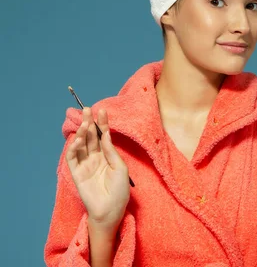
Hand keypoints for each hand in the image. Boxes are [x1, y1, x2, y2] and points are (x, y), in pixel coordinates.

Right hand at [65, 107, 129, 232]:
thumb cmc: (119, 192)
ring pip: (81, 145)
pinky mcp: (77, 173)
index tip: (102, 110)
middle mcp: (96, 159)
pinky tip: (78, 139)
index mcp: (108, 157)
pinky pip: (73, 158)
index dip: (103, 124)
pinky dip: (73, 148)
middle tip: (87, 109)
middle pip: (91, 137)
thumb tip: (104, 135)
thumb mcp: (120, 168)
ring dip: (82, 133)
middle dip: (89, 123)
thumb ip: (111, 152)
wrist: (110, 211)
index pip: (104, 137)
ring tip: (84, 122)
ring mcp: (86, 165)